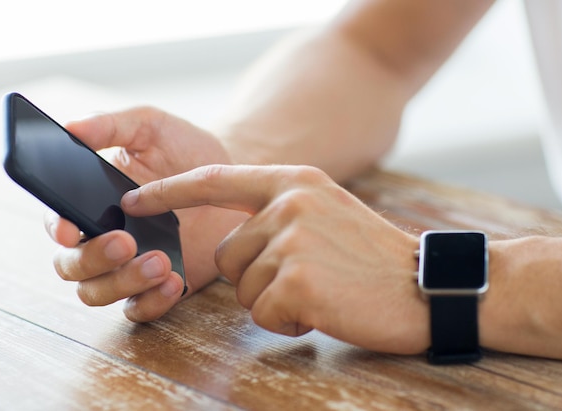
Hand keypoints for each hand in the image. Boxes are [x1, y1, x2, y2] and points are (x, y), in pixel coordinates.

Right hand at [45, 107, 246, 321]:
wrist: (231, 179)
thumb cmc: (184, 150)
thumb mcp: (151, 127)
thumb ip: (112, 125)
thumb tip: (72, 126)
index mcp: (90, 202)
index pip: (58, 221)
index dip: (58, 228)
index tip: (73, 229)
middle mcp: (101, 238)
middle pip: (71, 266)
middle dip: (93, 259)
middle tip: (126, 241)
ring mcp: (128, 266)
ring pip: (98, 293)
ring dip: (122, 282)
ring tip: (161, 260)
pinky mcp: (157, 286)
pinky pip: (140, 309)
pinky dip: (151, 302)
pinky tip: (174, 280)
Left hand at [121, 164, 428, 353]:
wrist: (426, 286)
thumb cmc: (373, 257)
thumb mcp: (326, 211)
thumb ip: (280, 211)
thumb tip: (234, 238)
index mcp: (294, 181)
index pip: (216, 179)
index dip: (170, 190)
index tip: (135, 199)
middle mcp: (289, 204)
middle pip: (226, 253)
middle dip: (254, 277)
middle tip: (305, 279)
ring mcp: (292, 241)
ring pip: (242, 287)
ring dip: (273, 300)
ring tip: (321, 291)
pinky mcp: (297, 282)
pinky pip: (263, 314)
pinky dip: (288, 321)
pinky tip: (326, 308)